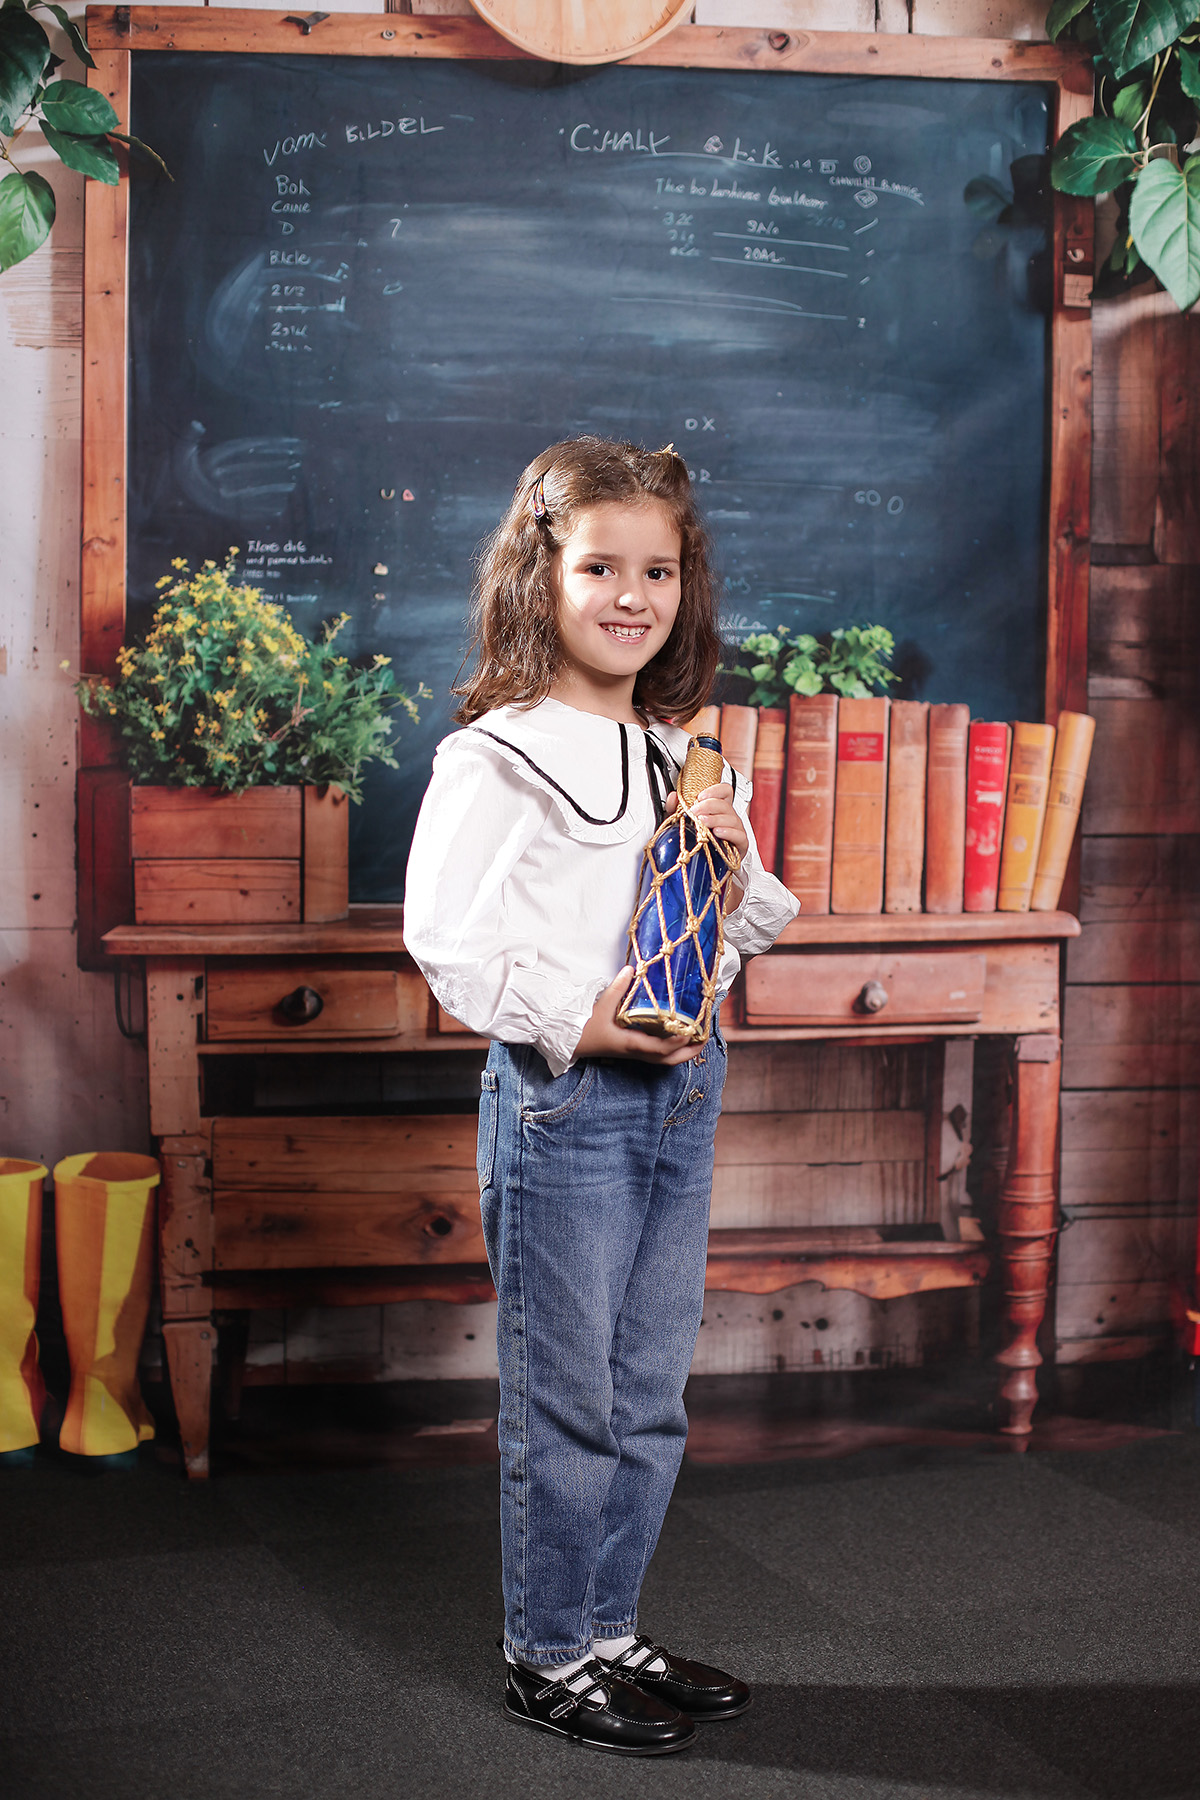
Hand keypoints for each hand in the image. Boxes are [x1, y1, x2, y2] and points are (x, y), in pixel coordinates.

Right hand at [573, 968, 702, 1064]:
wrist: (570, 1041)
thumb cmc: (584, 1026)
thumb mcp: (601, 1005)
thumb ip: (618, 988)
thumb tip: (631, 969)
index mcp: (630, 1043)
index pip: (658, 1049)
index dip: (675, 1042)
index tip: (689, 1032)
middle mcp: (636, 1051)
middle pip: (668, 1060)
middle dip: (689, 1052)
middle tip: (704, 1038)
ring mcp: (635, 1052)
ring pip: (665, 1059)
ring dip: (683, 1051)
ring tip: (697, 1037)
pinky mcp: (633, 1049)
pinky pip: (658, 1053)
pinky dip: (672, 1047)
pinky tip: (679, 1034)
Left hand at [664, 783, 747, 909]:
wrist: (704, 872)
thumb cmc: (697, 847)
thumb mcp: (682, 826)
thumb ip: (675, 810)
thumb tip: (672, 797)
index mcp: (718, 810)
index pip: (725, 792)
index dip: (715, 790)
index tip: (701, 796)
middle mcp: (729, 819)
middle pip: (725, 804)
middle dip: (709, 806)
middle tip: (696, 812)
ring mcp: (736, 832)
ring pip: (732, 818)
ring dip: (716, 818)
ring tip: (703, 823)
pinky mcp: (740, 846)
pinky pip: (739, 836)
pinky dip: (729, 833)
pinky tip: (717, 833)